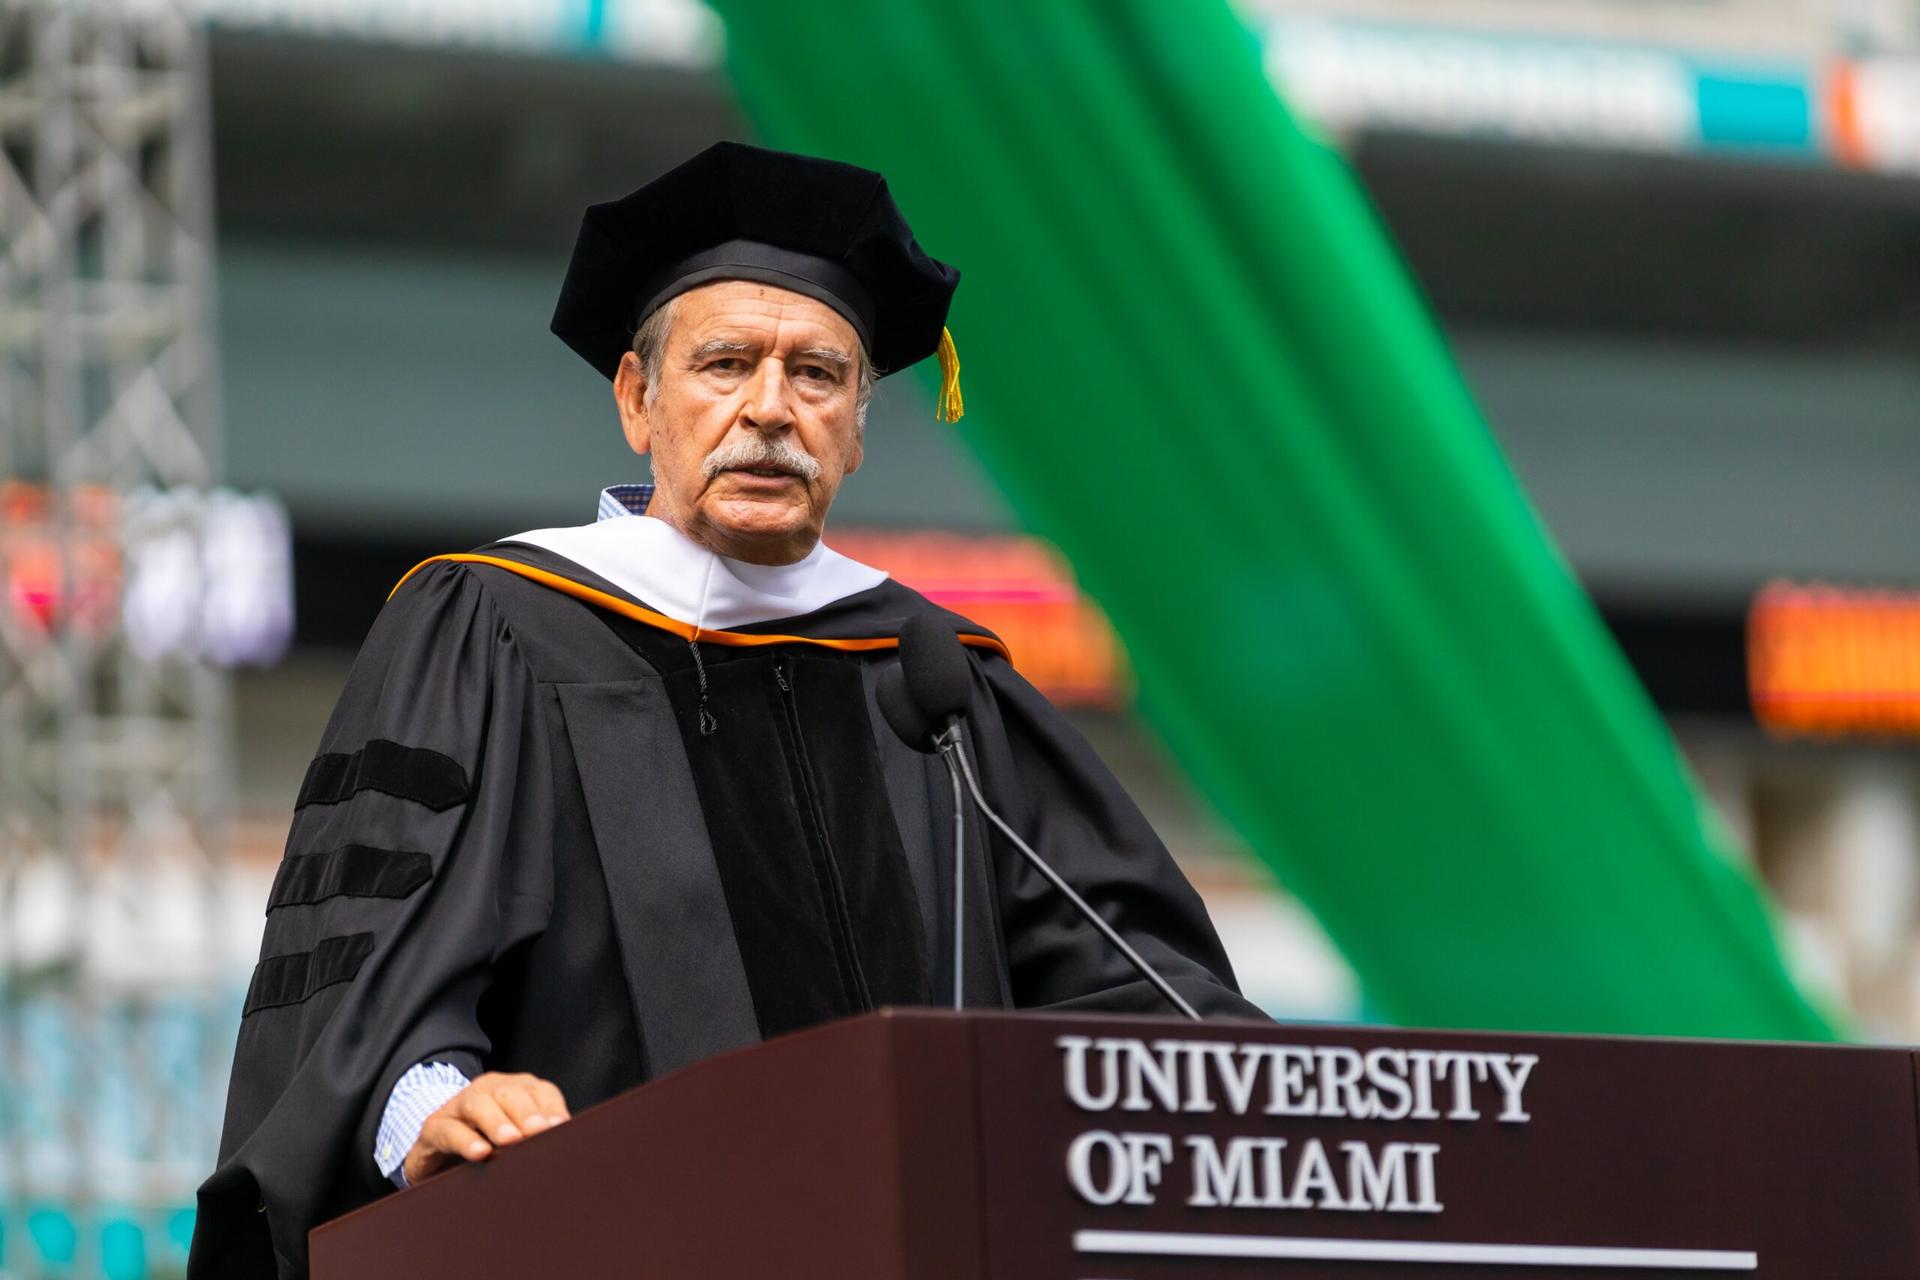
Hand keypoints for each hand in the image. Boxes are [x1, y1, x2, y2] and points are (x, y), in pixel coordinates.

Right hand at [402, 1071, 569, 1185]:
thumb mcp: (513, 1140)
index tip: (561, 1126)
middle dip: (527, 1112)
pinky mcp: (433, 1128)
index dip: (552, 1107)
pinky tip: (480, 1153)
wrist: (433, 1152)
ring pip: (479, 1104)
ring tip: (512, 1140)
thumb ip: (537, 1138)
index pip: (540, 1091)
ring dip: (498, 1122)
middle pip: (510, 1093)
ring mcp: (458, 1106)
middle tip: (540, 1132)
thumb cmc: (484, 1143)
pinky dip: (465, 1141)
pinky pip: (450, 1130)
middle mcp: (487, 1091)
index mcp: (513, 1090)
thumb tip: (568, 1150)